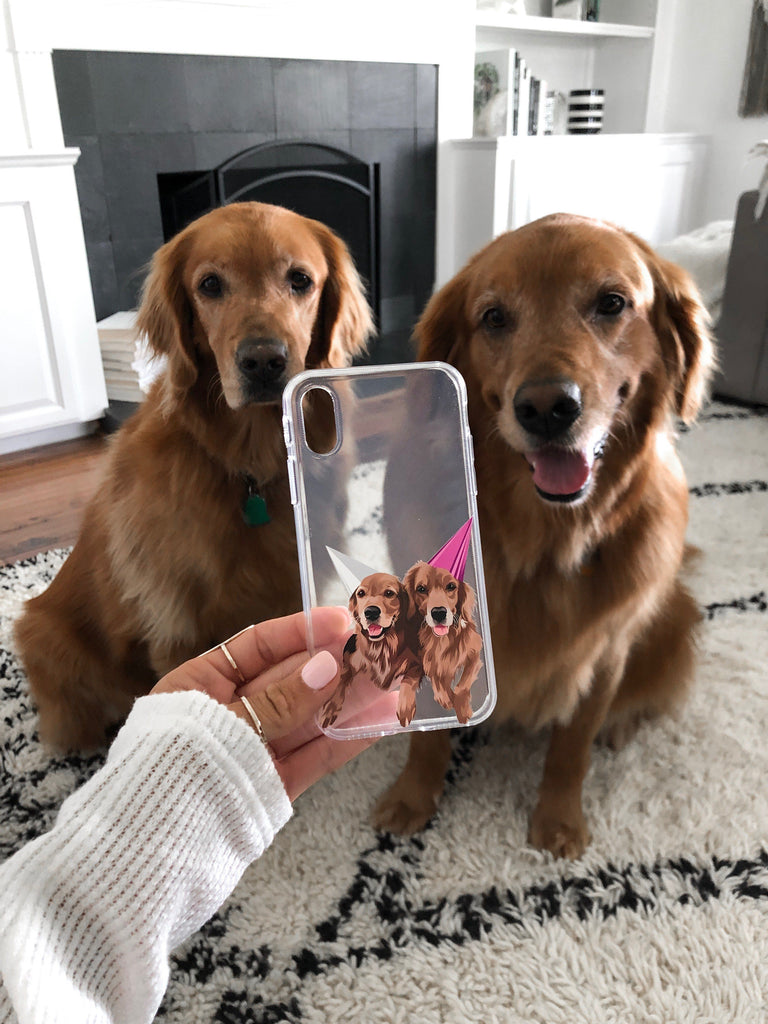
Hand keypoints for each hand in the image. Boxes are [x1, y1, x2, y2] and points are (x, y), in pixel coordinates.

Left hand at [151, 608, 387, 799]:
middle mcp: (228, 713)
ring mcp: (252, 750)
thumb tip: (327, 667)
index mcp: (199, 684)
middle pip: (289, 680)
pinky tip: (379, 723)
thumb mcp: (221, 725)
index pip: (257, 646)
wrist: (148, 859)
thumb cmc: (169, 773)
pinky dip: (346, 740)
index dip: (301, 631)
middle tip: (377, 648)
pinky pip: (312, 756)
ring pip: (308, 718)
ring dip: (349, 700)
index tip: (342, 620)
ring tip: (390, 682)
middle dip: (334, 665)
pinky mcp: (271, 785)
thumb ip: (278, 701)